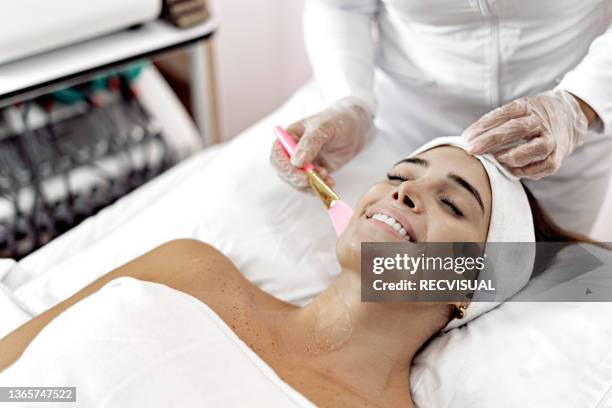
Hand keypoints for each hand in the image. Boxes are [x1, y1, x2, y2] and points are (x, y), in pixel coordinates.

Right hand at [270, 97, 373, 189]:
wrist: (357, 126)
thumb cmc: (338, 120)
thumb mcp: (324, 127)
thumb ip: (310, 143)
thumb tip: (296, 162)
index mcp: (290, 137)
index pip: (277, 155)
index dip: (285, 168)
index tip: (300, 175)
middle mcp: (293, 151)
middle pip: (285, 172)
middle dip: (298, 180)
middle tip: (313, 181)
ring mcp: (304, 163)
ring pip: (297, 181)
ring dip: (310, 185)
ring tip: (327, 179)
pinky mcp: (316, 172)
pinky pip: (311, 185)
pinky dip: (319, 187)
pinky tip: (331, 182)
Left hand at [463, 90, 588, 179]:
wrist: (568, 118)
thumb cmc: (531, 117)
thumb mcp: (515, 111)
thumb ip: (495, 122)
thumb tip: (468, 139)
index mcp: (527, 107)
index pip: (504, 114)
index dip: (483, 126)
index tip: (466, 137)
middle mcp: (541, 122)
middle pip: (516, 129)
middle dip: (492, 140)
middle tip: (472, 149)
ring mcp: (552, 139)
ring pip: (536, 148)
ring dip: (513, 156)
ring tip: (496, 159)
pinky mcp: (557, 157)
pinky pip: (542, 166)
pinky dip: (526, 170)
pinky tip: (510, 170)